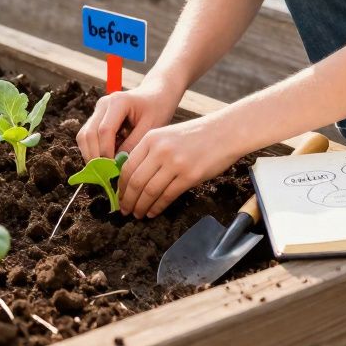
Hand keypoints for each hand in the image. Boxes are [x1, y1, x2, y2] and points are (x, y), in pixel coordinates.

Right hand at [76, 78, 181, 161]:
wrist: (156, 95)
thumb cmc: (157, 109)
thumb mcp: (151, 127)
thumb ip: (134, 144)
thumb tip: (117, 164)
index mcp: (118, 102)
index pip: (104, 130)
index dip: (106, 152)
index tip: (113, 169)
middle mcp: (103, 104)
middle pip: (88, 134)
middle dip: (95, 157)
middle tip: (106, 175)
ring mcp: (98, 110)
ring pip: (84, 136)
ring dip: (91, 155)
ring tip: (105, 170)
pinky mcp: (96, 117)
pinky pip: (87, 137)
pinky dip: (93, 150)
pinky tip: (106, 161)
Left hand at [117, 114, 240, 218]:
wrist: (225, 131)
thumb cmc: (196, 135)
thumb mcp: (167, 135)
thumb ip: (150, 151)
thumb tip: (133, 177)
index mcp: (151, 138)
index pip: (127, 167)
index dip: (121, 186)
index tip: (119, 196)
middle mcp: (160, 150)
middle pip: (136, 181)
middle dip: (128, 200)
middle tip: (125, 210)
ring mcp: (175, 163)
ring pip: (149, 191)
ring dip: (141, 206)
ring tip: (138, 214)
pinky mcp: (189, 176)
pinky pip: (167, 196)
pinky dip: (157, 207)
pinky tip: (153, 212)